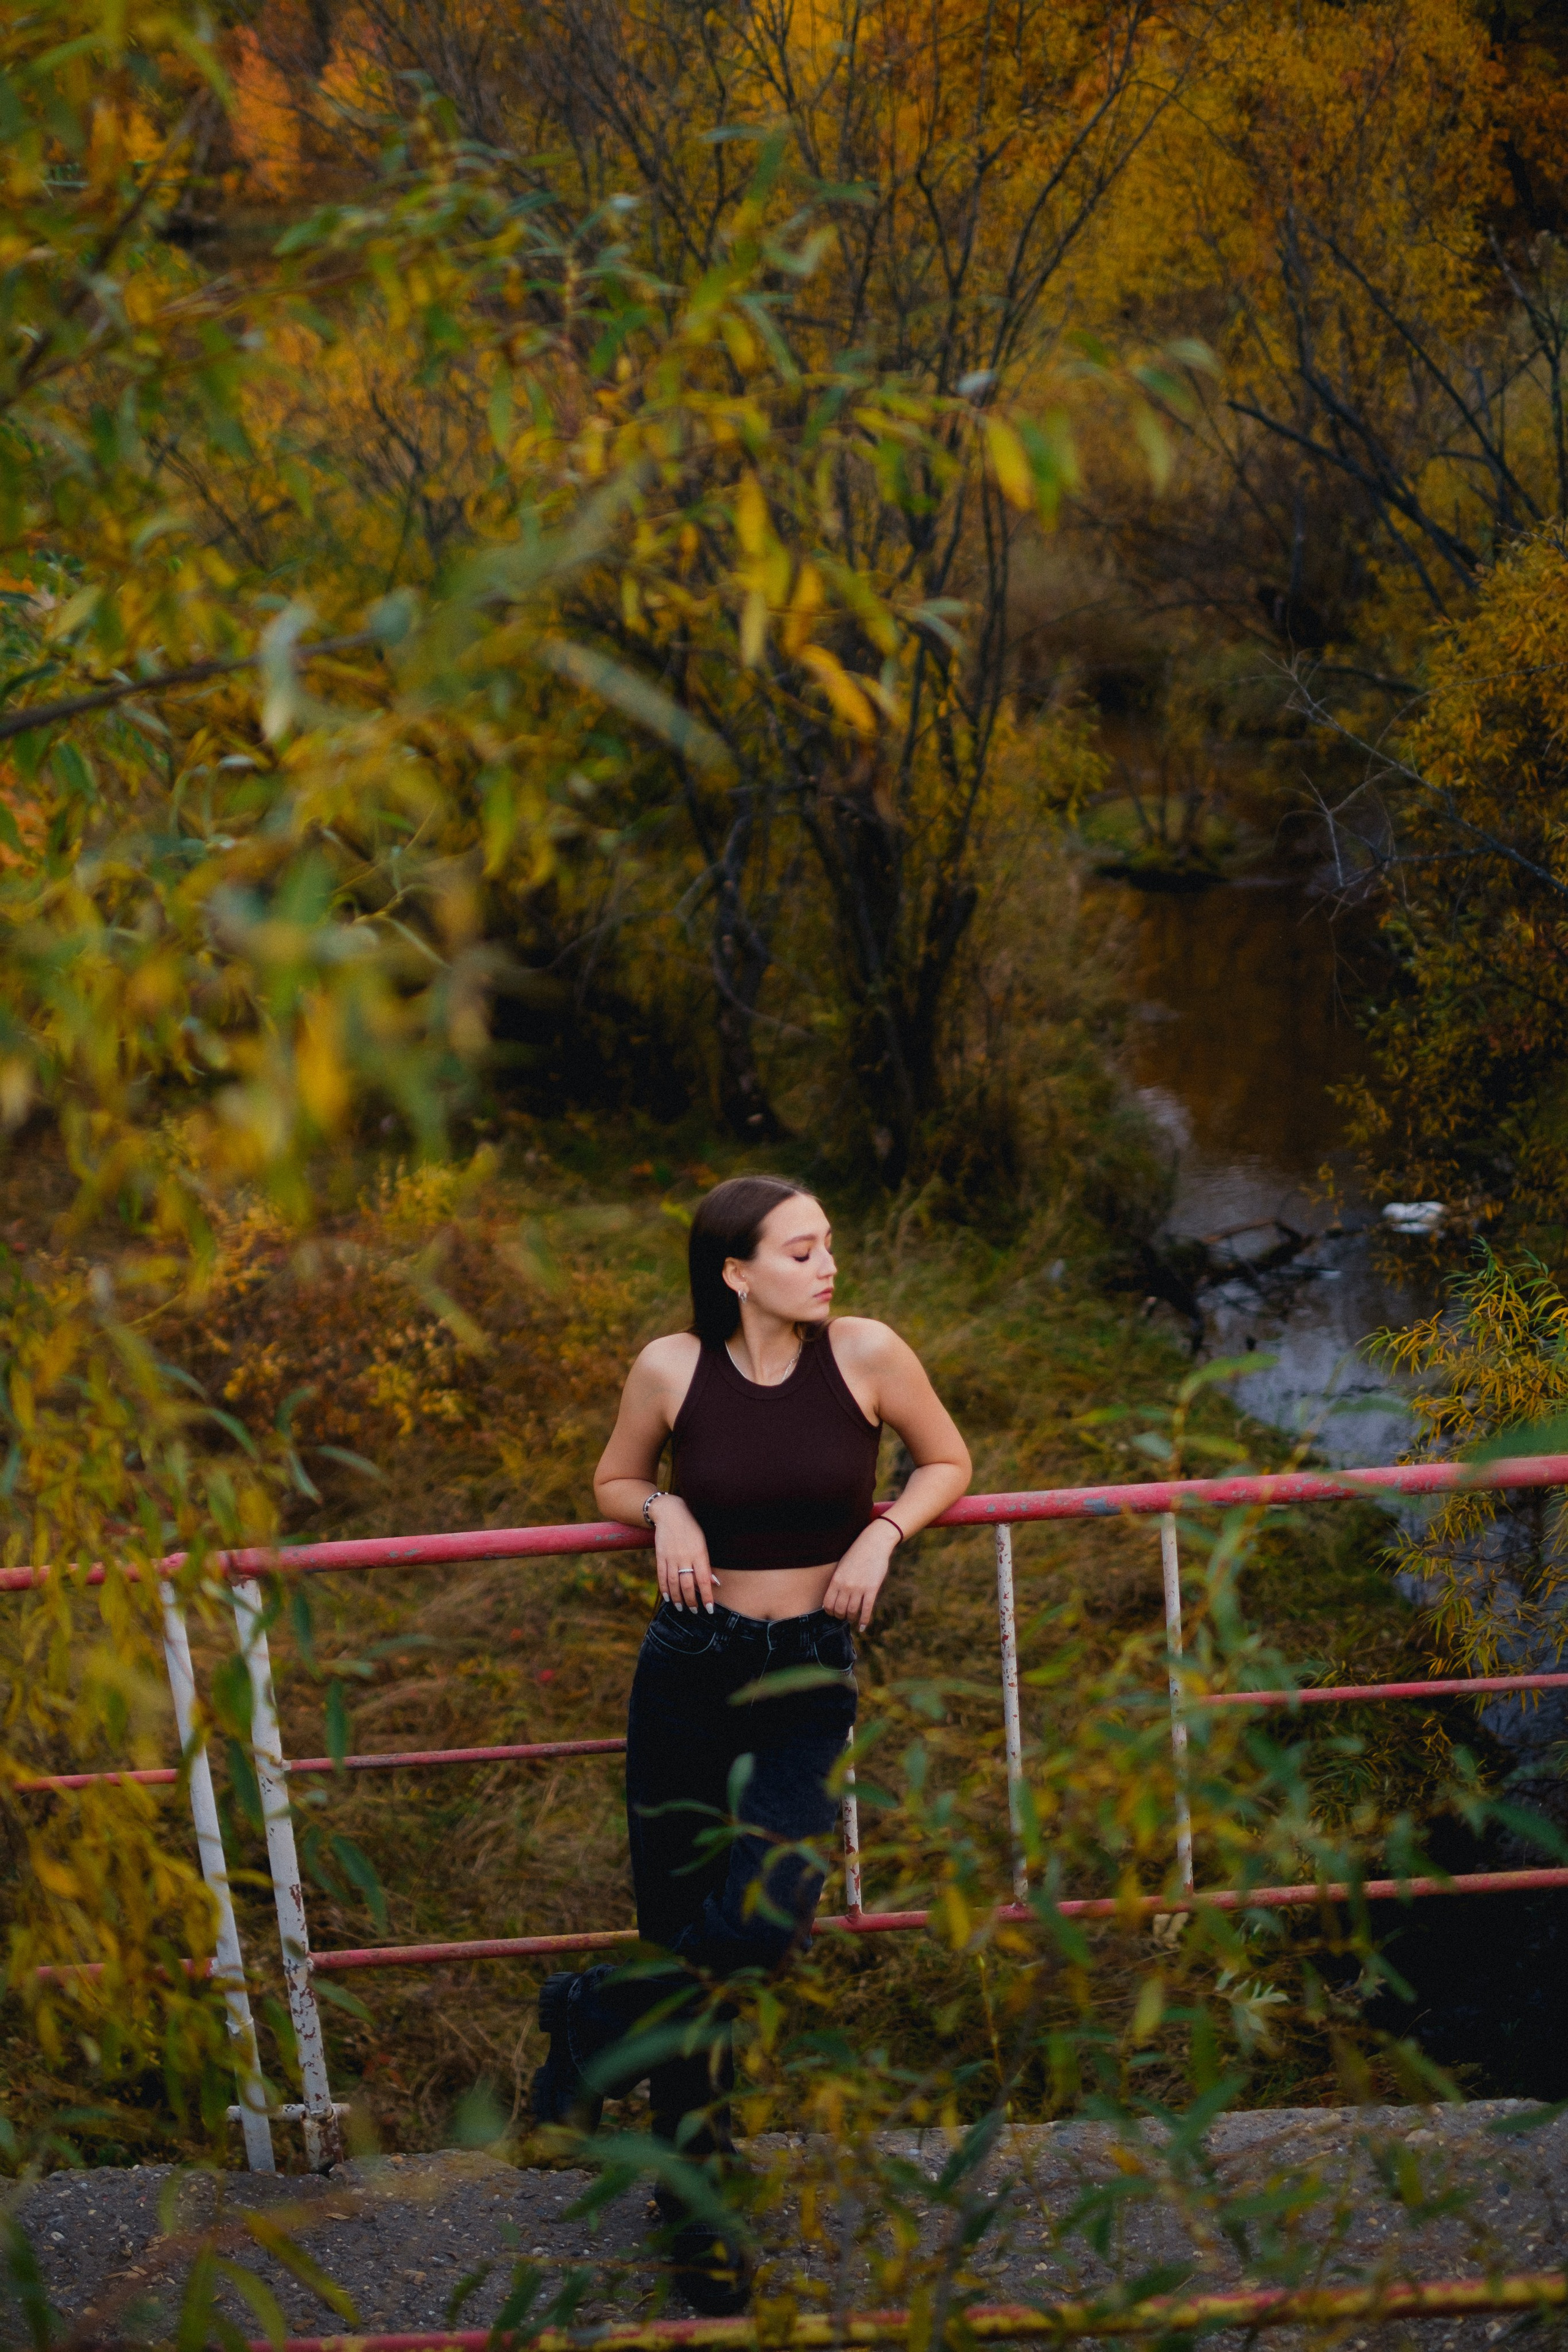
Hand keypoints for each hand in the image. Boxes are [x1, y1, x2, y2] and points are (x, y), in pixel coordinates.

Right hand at [650, 1495, 718, 1611]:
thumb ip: (706, 1564)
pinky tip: (668, 1597)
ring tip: (681, 1608)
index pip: (703, 1580)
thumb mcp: (703, 1542)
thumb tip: (713, 1583)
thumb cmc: (692, 1528)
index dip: (707, 1596)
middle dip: (692, 1601)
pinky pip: (662, 1576)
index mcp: (699, 1553)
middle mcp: (684, 1557)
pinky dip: (664, 1588)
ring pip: (674, 1583)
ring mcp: (671, 1557)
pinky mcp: (660, 1556)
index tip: (710, 1609)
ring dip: (678, 1598)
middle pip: (687, 1585)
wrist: (671, 1513)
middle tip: (694, 1611)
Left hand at [822, 1518, 900, 1631]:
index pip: (828, 1604)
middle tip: (844, 1616)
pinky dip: (864, 1620)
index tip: (833, 1612)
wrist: (873, 1544)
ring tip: (853, 1618)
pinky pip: (866, 1610)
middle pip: (839, 1610)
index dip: (829, 1612)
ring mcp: (859, 1588)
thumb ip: (837, 1582)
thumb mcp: (841, 1566)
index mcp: (836, 1580)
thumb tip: (833, 1597)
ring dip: (852, 1618)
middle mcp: (846, 1586)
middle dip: (841, 1616)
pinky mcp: (872, 1589)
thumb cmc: (856, 1554)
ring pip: (852, 1612)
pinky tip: (862, 1626)